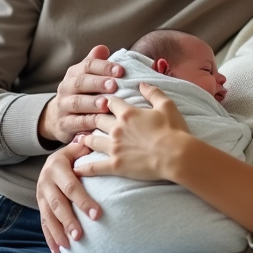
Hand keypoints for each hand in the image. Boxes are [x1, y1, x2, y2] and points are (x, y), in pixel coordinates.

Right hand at [36, 140, 99, 252]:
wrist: (53, 160)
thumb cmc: (74, 156)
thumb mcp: (77, 148)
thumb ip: (86, 149)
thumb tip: (97, 144)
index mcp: (56, 167)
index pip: (71, 186)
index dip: (83, 201)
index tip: (97, 215)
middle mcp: (45, 181)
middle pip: (58, 204)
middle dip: (69, 221)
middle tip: (80, 236)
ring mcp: (41, 195)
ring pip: (48, 216)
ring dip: (58, 232)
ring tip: (69, 246)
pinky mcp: (40, 206)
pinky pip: (43, 224)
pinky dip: (50, 239)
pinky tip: (57, 252)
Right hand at [39, 45, 124, 142]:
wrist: (58, 118)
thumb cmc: (81, 94)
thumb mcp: (86, 77)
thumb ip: (95, 63)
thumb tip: (103, 48)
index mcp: (73, 74)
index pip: (87, 66)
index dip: (104, 67)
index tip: (120, 70)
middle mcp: (66, 88)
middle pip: (80, 82)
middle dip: (98, 83)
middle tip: (114, 85)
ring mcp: (63, 106)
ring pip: (77, 103)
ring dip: (92, 103)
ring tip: (106, 104)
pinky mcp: (64, 124)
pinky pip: (76, 122)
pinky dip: (88, 122)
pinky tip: (100, 123)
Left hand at [77, 84, 191, 182]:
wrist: (176, 156)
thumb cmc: (174, 131)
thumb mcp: (167, 106)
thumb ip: (153, 92)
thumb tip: (142, 83)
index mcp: (128, 113)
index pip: (110, 102)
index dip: (106, 100)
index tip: (103, 101)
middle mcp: (117, 128)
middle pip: (97, 119)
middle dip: (92, 117)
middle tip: (86, 118)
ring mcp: (114, 147)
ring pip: (92, 140)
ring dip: (85, 138)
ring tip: (79, 139)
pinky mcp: (116, 165)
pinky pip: (95, 166)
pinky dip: (84, 167)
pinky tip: (76, 168)